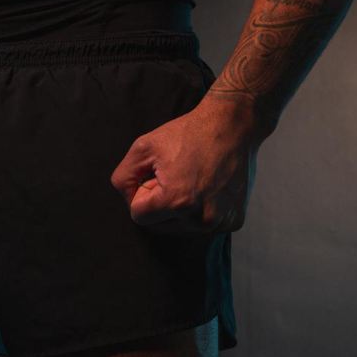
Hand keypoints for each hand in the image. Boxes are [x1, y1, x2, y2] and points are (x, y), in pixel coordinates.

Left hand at [108, 101, 263, 234]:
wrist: (232, 126)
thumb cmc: (187, 134)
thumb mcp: (143, 148)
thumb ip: (123, 179)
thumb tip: (128, 201)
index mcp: (177, 201)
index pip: (138, 216)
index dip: (143, 192)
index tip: (157, 175)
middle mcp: (201, 219)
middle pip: (158, 226)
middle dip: (159, 204)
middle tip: (174, 176)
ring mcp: (219, 223)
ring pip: (179, 229)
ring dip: (178, 210)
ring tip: (191, 181)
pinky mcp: (234, 221)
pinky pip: (202, 226)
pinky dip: (198, 212)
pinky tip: (207, 189)